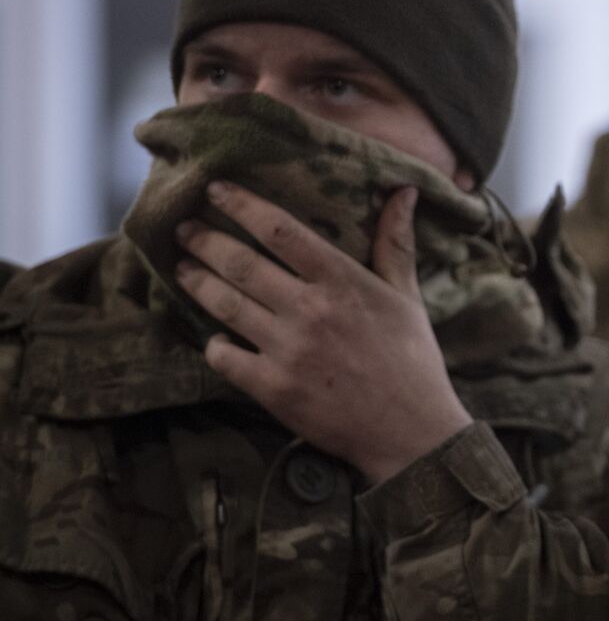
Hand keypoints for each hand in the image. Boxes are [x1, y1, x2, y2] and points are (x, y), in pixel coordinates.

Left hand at [175, 180, 471, 482]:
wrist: (411, 431)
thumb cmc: (412, 359)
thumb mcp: (407, 296)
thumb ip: (395, 242)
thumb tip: (404, 190)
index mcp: (343, 281)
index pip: (280, 230)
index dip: (241, 205)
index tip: (215, 190)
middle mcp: (310, 310)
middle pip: (240, 263)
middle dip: (204, 241)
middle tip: (184, 229)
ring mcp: (288, 350)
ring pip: (225, 305)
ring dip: (197, 282)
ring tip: (183, 268)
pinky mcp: (273, 388)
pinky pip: (224, 356)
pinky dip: (213, 342)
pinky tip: (213, 334)